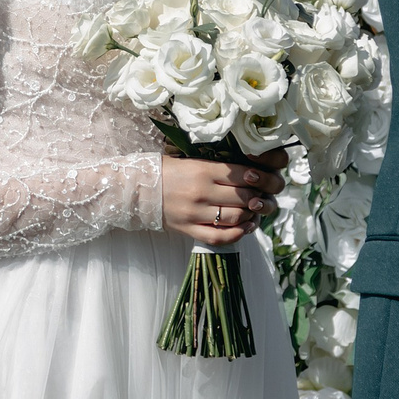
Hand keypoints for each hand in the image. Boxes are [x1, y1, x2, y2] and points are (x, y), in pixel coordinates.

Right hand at [160, 157, 280, 246]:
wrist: (139, 188)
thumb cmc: (169, 171)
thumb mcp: (194, 161)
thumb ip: (219, 168)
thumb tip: (250, 175)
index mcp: (203, 170)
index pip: (242, 175)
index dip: (257, 178)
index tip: (260, 180)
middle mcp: (200, 192)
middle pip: (243, 197)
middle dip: (256, 197)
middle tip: (259, 195)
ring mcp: (194, 213)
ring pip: (235, 217)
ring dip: (250, 215)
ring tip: (251, 210)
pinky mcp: (188, 229)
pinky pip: (219, 237)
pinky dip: (237, 234)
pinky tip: (244, 227)